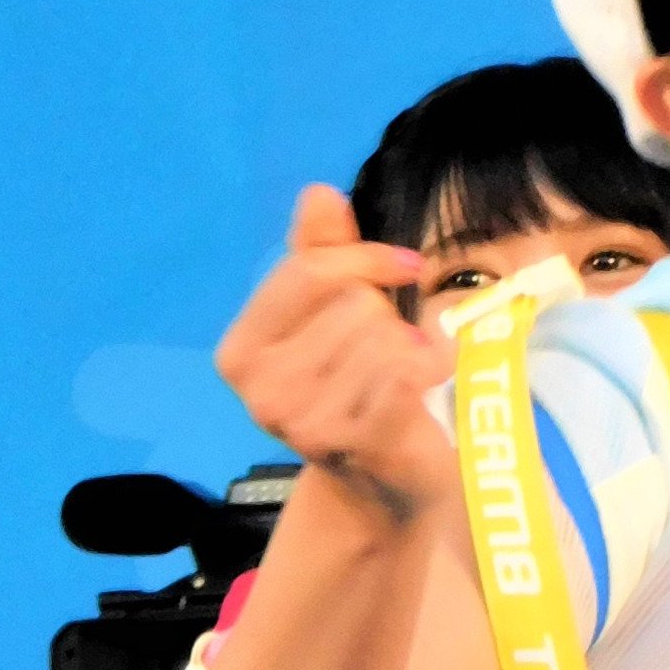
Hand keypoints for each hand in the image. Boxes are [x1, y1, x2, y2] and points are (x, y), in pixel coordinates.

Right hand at [216, 186, 450, 523]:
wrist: (388, 477)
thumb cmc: (360, 384)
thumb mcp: (337, 310)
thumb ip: (324, 253)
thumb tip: (319, 192)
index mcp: (241, 350)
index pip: (307, 271)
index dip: (366, 258)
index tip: (407, 264)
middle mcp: (259, 390)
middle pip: (351, 303)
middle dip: (386, 316)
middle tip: (391, 349)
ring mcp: (301, 423)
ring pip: (381, 336)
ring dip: (410, 345)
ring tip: (406, 371)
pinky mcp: (350, 445)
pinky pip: (400, 372)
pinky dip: (428, 366)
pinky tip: (428, 380)